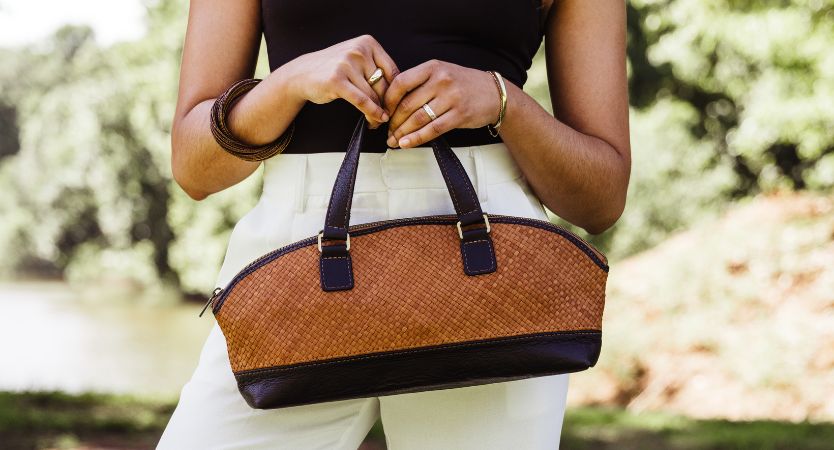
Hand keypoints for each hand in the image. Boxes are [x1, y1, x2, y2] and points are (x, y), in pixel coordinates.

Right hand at [283, 34, 399, 128]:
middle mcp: (358, 50)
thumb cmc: (334, 69)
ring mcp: (347, 64)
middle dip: (387, 104)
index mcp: (368, 43)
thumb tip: (400, 90)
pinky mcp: (337, 80)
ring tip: (378, 121)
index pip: (392, 71)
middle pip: (383, 84)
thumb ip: (377, 69)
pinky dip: (371, 112)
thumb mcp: (357, 60)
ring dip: (378, 112)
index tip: (397, 105)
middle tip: (388, 116)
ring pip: (373, 94)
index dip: (397, 91)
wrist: (302, 73)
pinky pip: (361, 100)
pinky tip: (374, 119)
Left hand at [383, 60, 502, 147]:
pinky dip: (417, 138)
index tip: (383, 111)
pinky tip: (406, 143)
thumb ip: (420, 82)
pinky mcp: (459, 115)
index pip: (401, 82)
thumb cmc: (464, 84)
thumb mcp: (442, 73)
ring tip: (393, 141)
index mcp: (432, 67)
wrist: (494, 93)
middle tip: (387, 132)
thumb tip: (393, 102)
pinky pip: (433, 129)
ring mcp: (451, 98)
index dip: (388, 100)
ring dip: (402, 133)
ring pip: (418, 118)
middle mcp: (441, 80)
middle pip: (408, 104)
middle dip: (393, 122)